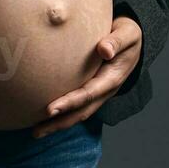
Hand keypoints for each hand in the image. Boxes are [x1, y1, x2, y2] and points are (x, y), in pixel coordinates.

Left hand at [31, 15, 142, 138]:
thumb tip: (104, 50)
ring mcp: (98, 93)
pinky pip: (76, 106)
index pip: (88, 94)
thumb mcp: (127, 34)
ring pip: (78, 113)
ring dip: (58, 124)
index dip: (70, 102)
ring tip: (35, 133)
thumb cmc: (127, 35)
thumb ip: (116, 41)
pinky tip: (43, 117)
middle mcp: (105, 91)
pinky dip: (62, 114)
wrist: (132, 40)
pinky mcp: (92, 91)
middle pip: (81, 111)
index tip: (50, 109)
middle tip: (37, 131)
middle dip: (59, 122)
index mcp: (112, 78)